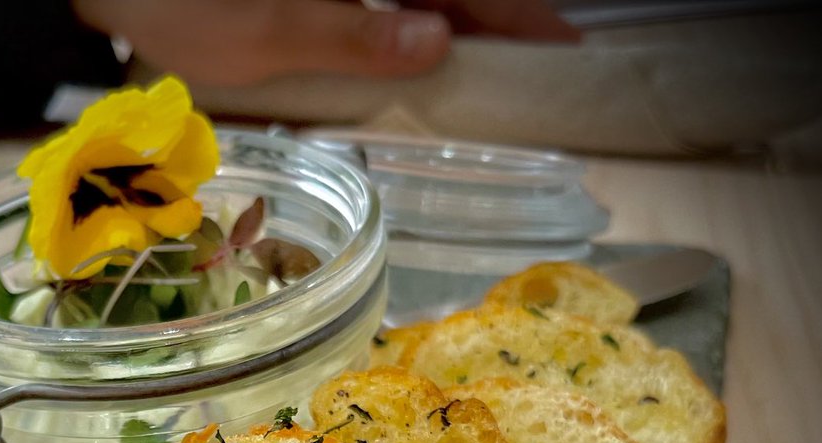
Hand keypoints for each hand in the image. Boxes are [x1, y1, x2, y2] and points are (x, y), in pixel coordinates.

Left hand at [72, 0, 579, 86]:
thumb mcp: (261, 33)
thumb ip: (353, 34)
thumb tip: (435, 43)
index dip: (513, 8)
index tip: (559, 43)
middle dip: (487, 11)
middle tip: (531, 55)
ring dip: (446, 11)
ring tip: (483, 52)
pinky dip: (395, 8)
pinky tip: (412, 33)